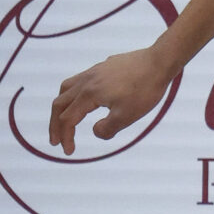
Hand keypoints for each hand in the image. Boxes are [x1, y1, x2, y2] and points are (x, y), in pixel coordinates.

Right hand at [50, 45, 177, 151]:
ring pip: (66, 89)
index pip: (68, 119)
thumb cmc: (145, 89)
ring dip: (61, 107)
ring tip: (63, 120)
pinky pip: (78, 81)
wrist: (159, 62)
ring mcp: (94, 71)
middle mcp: (86, 81)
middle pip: (60, 103)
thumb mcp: (127, 116)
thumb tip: (95, 131)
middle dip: (55, 124)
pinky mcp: (103, 67)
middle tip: (55, 140)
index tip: (69, 151)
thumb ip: (107, 128)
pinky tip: (84, 100)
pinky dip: (73, 95)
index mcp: (89, 94)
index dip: (66, 137)